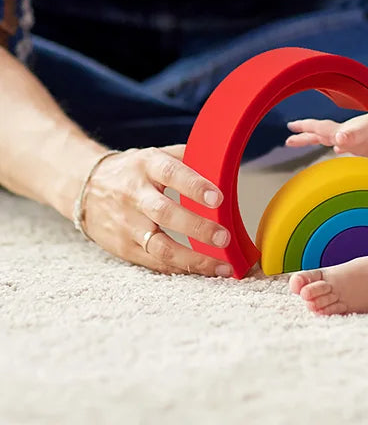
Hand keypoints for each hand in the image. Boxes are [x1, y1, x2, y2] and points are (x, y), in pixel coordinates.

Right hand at [82, 145, 232, 276]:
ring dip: (193, 259)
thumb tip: (224, 161)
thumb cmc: (133, 170)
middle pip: (166, 214)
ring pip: (160, 246)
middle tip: (225, 238)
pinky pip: (154, 262)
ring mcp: (127, 224)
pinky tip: (202, 271)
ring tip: (222, 266)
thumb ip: (189, 157)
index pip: (172, 174)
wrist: (85, 186)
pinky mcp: (123, 247)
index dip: (195, 186)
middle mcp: (135, 195)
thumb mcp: (156, 154)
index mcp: (147, 166)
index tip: (218, 198)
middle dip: (198, 228)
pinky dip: (179, 268)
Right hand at [285, 108, 367, 157]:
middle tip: (288, 139)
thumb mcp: (364, 133)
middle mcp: (342, 134)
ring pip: (329, 140)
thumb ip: (351, 135)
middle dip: (303, 136)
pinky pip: (344, 147)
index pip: (317, 128)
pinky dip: (337, 149)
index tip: (290, 127)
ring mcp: (351, 140)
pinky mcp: (361, 146)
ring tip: (307, 142)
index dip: (304, 128)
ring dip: (316, 141)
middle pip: (318, 134)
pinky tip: (337, 151)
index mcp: (339, 130)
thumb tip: (337, 139)